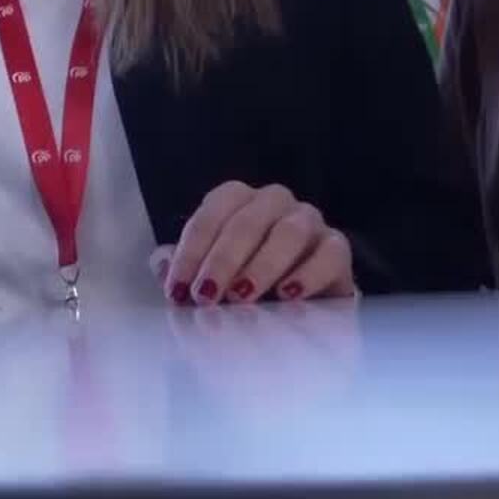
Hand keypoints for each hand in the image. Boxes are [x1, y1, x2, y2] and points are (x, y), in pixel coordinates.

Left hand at [156, 181, 355, 305]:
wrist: (297, 299)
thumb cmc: (241, 278)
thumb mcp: (206, 272)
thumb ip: (179, 266)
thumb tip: (161, 264)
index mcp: (235, 199)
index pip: (210, 215)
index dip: (190, 253)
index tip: (178, 291)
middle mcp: (272, 201)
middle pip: (246, 222)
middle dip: (221, 261)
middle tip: (207, 297)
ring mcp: (309, 220)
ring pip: (288, 232)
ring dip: (261, 266)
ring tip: (242, 297)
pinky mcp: (338, 247)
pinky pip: (330, 253)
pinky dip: (308, 274)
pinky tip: (288, 296)